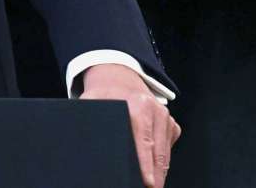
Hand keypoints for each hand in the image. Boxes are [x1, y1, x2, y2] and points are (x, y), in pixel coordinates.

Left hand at [80, 64, 181, 187]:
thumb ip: (89, 117)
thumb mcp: (92, 101)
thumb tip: (84, 140)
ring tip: (151, 184)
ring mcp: (167, 118)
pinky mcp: (171, 125)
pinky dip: (161, 162)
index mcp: (139, 105)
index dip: (146, 164)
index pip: (144, 141)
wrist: (120, 78)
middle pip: (158, 153)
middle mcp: (157, 111)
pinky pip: (167, 149)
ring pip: (165, 154)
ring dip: (159, 172)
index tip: (148, 181)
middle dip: (155, 175)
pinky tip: (151, 171)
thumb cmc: (104, 93)